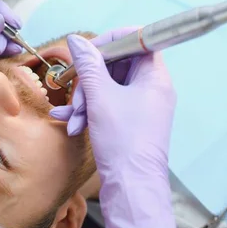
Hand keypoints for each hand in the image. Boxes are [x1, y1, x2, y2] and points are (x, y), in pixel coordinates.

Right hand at [50, 29, 178, 227]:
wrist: (132, 187)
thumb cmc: (123, 140)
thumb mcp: (100, 98)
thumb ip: (88, 65)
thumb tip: (77, 40)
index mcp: (154, 77)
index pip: (138, 40)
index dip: (111, 41)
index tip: (88, 51)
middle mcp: (151, 88)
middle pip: (118, 64)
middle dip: (90, 78)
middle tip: (75, 93)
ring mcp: (141, 105)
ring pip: (108, 86)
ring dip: (85, 98)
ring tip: (74, 117)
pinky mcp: (130, 121)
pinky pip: (107, 104)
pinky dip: (90, 110)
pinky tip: (72, 122)